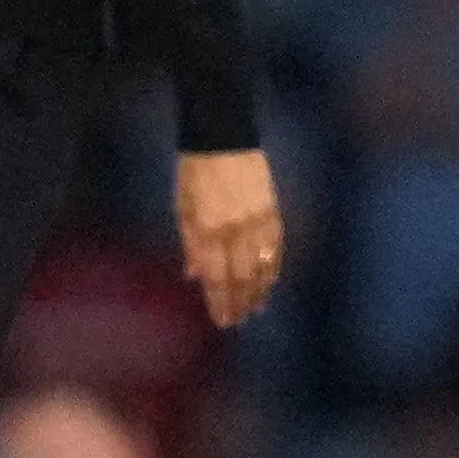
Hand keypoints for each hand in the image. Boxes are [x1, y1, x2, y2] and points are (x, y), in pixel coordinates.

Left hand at [175, 149, 284, 330]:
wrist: (223, 137)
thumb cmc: (194, 172)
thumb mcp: (182, 207)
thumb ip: (189, 243)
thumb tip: (193, 275)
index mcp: (207, 230)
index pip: (216, 276)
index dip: (220, 302)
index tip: (222, 321)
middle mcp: (234, 230)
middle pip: (241, 276)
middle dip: (240, 302)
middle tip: (239, 320)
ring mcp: (256, 220)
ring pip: (261, 265)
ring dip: (259, 290)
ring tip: (256, 307)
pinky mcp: (272, 210)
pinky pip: (276, 245)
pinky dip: (273, 266)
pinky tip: (271, 280)